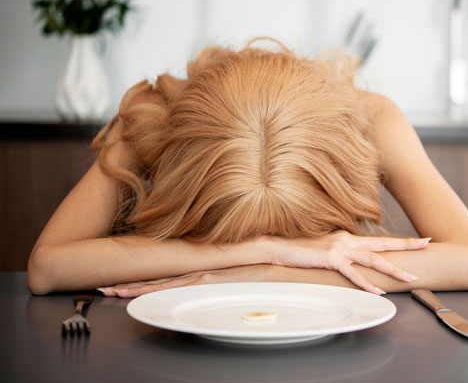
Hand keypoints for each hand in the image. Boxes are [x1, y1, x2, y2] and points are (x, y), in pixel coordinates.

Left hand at [99, 264, 264, 297]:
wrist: (280, 256)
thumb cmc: (265, 264)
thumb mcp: (240, 272)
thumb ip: (225, 276)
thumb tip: (213, 283)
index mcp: (203, 266)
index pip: (167, 274)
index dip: (143, 277)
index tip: (121, 280)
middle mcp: (198, 268)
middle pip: (158, 278)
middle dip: (129, 282)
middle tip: (104, 286)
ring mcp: (202, 273)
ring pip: (161, 283)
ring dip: (134, 288)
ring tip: (110, 292)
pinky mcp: (208, 279)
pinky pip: (177, 287)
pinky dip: (155, 291)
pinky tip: (139, 295)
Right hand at [266, 230, 429, 294]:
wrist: (280, 248)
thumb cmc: (302, 251)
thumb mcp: (327, 250)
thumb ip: (343, 254)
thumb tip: (356, 264)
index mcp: (348, 237)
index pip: (378, 240)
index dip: (399, 241)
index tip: (419, 240)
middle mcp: (347, 240)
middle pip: (383, 244)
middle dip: (406, 245)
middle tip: (426, 244)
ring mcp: (340, 248)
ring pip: (373, 259)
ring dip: (393, 269)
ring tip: (410, 277)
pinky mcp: (331, 259)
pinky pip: (354, 273)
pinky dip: (367, 283)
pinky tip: (379, 290)